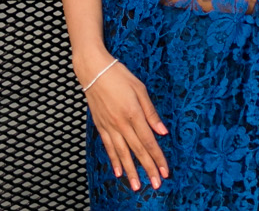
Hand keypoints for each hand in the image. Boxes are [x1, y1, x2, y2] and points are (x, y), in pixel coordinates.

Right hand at [79, 54, 168, 191]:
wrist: (93, 70)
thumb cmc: (119, 76)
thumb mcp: (140, 89)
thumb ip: (151, 112)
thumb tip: (162, 131)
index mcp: (133, 113)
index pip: (149, 141)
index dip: (158, 158)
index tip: (165, 171)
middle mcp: (121, 123)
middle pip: (137, 150)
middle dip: (147, 169)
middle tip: (155, 185)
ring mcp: (109, 126)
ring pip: (122, 153)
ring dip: (130, 171)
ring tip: (136, 186)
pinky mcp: (100, 126)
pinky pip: (108, 147)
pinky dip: (114, 160)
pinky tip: (118, 172)